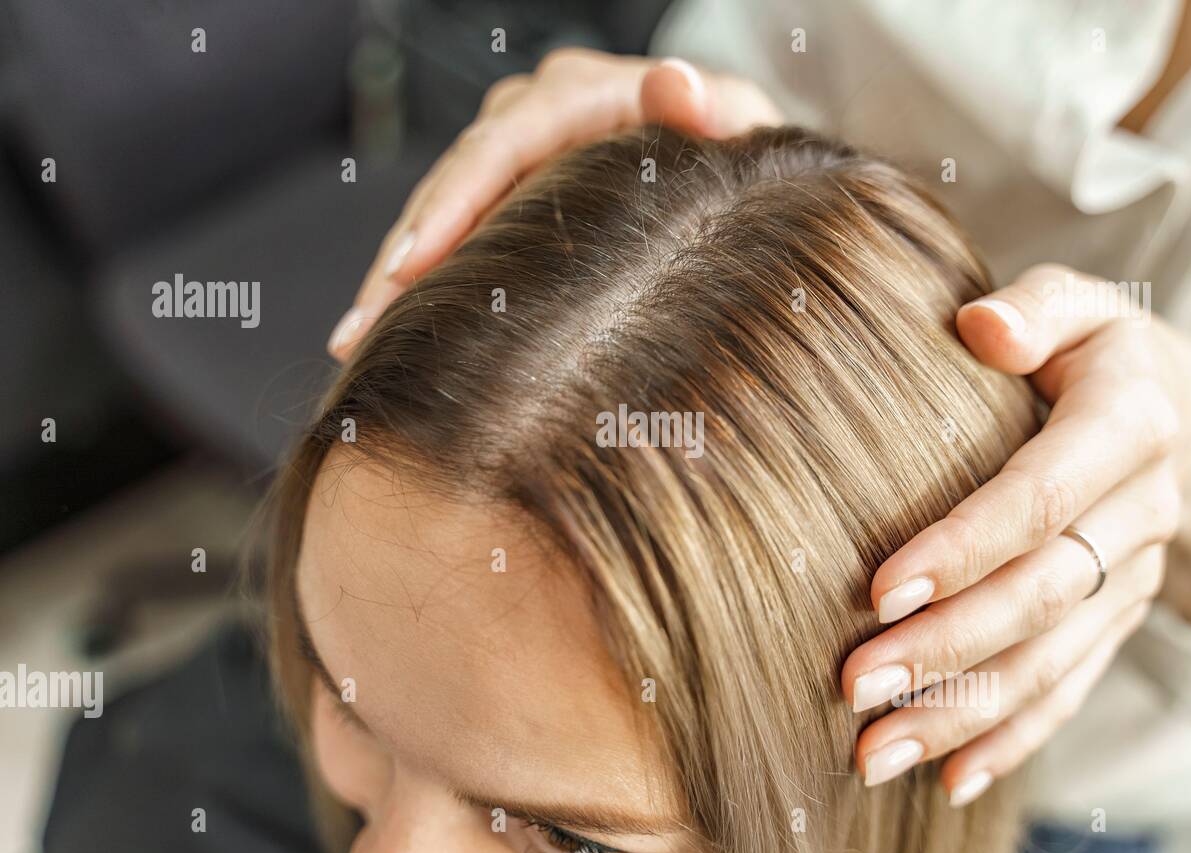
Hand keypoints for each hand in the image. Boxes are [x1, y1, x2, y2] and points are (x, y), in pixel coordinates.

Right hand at [328, 49, 782, 357]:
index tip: (410, 265)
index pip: (503, 142)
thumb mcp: (743, 130)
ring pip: (438, 209)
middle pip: (452, 181)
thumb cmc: (742, 154)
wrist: (736, 170)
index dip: (452, 203)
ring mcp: (516, 153)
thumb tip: (673, 82)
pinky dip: (418, 280)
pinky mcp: (507, 191)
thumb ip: (712, 110)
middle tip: (362, 328)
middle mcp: (536, 113)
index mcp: (584, 93)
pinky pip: (451, 231)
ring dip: (394, 276)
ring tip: (356, 340)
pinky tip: (384, 329)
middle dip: (402, 256)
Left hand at [840, 263, 1190, 806]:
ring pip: (1051, 660)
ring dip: (963, 712)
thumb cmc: (1092, 349)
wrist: (1182, 413)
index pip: (1040, 496)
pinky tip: (950, 776)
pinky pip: (1070, 687)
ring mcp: (1135, 574)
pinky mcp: (1119, 617)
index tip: (881, 591)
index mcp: (1128, 422)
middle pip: (1041, 595)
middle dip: (945, 649)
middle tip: (854, 686)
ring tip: (877, 752)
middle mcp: (1142, 509)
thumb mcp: (1077, 303)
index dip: (965, 546)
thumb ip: (1034, 309)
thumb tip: (981, 326)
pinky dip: (1012, 736)